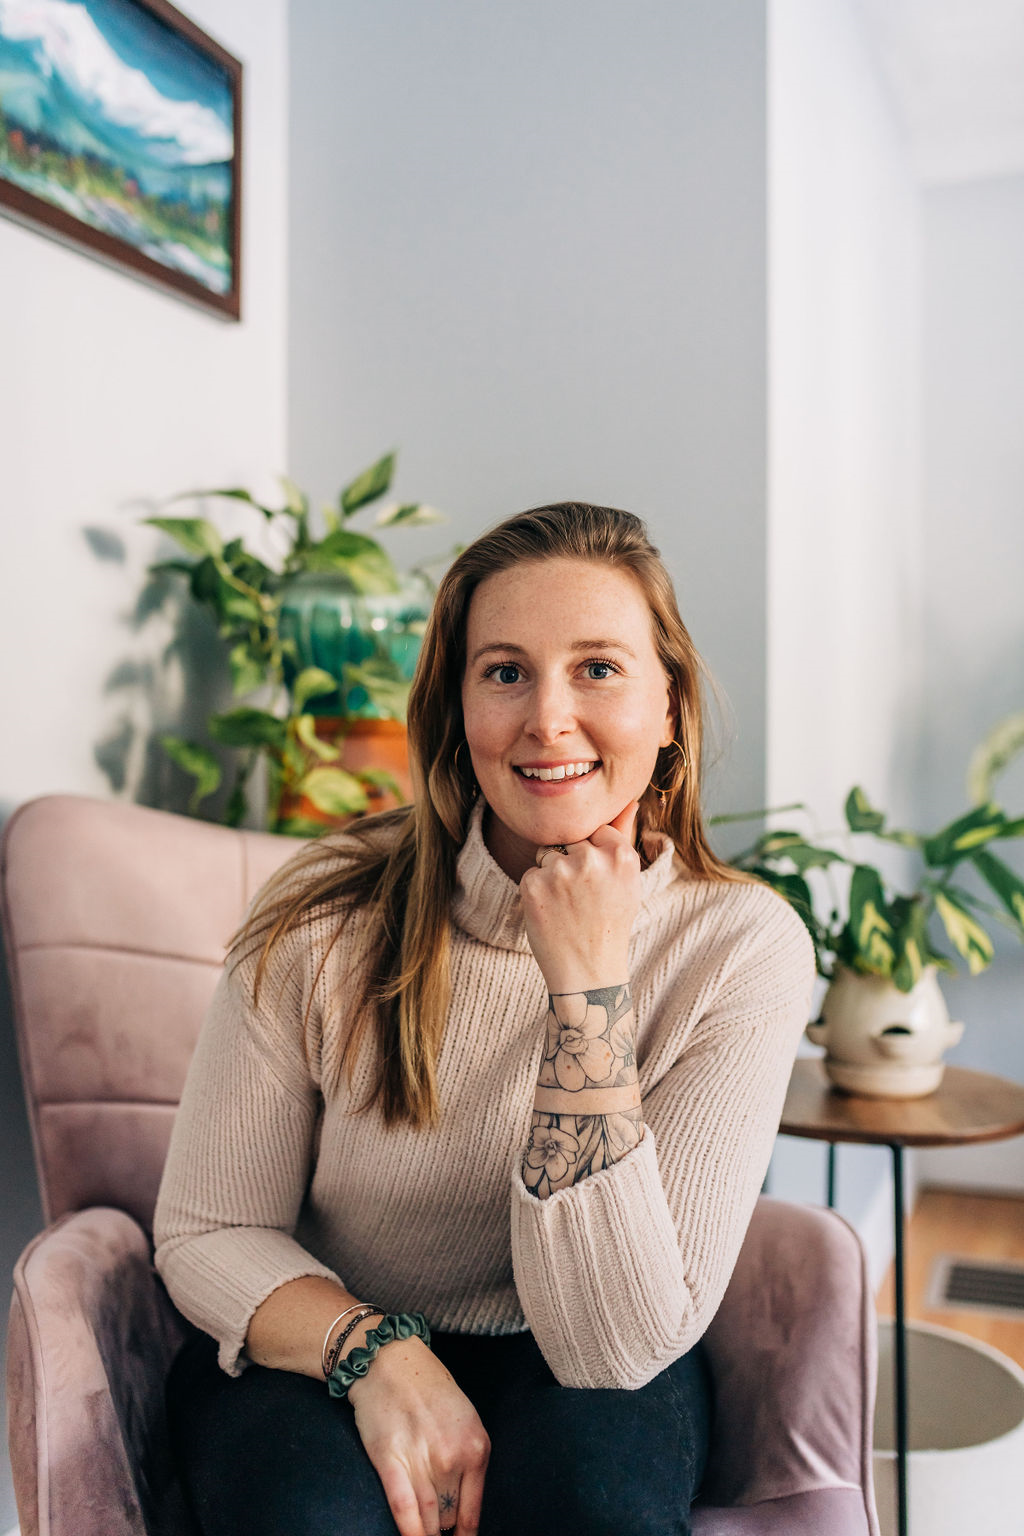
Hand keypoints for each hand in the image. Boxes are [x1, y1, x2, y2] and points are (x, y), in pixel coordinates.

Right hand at [348, 1335, 489, 1535]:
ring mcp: (422, 1460)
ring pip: (427, 1519)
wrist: (389, 1360)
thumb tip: (462, 1507)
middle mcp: (453, 1457)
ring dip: (426, 1532)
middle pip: (448, 1517)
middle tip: (436, 1529)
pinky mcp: (391, 1461)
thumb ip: (467, 1459)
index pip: (473, 1512)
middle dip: (441, 1527)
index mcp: (477, 1447)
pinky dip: (409, 1531)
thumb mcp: (464, 1419)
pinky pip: (404, 1509)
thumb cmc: (427, 1388)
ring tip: (425, 1534)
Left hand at [518, 801, 641, 992]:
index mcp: (621, 855)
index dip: (593, 856)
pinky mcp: (533, 884)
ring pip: (547, 855)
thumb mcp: (627, 881)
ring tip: (568, 907)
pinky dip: (536, 892)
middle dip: (571, 863)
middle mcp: (592, 859)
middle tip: (583, 899)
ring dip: (552, 876)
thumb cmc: (610, 923)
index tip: (598, 884)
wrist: (588, 972)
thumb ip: (624, 836)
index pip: (595, 830)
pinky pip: (530, 874)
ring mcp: (560, 872)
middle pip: (570, 840)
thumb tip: (630, 799)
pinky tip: (551, 914)